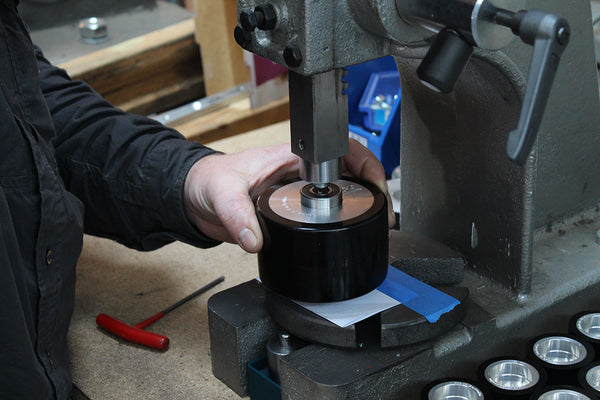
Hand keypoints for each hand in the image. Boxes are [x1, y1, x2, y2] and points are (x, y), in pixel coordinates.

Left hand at [183, 139, 394, 252]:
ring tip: (375, 228)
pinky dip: (343, 222)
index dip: (367, 165)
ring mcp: (300, 192)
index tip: (377, 188)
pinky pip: (326, 214)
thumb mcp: (222, 192)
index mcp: (291, 155)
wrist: (196, 199)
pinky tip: (350, 236)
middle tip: (383, 216)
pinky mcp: (294, 212)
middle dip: (373, 191)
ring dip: (362, 207)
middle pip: (351, 173)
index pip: (341, 150)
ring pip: (342, 193)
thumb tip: (255, 239)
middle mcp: (301, 172)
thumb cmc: (208, 181)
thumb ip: (237, 216)